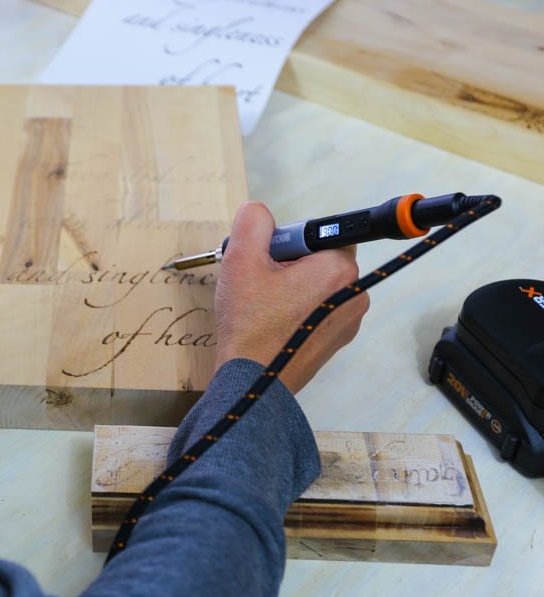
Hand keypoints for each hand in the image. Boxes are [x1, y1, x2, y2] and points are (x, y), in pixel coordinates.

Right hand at [214, 201, 369, 393]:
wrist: (252, 383)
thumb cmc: (250, 324)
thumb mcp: (241, 259)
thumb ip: (253, 222)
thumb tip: (259, 213)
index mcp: (339, 269)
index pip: (323, 232)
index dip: (290, 241)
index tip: (271, 258)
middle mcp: (355, 294)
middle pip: (319, 258)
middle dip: (288, 263)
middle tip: (260, 282)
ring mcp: (348, 321)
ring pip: (317, 285)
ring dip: (291, 287)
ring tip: (262, 306)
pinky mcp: (335, 341)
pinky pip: (318, 310)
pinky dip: (296, 310)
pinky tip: (271, 323)